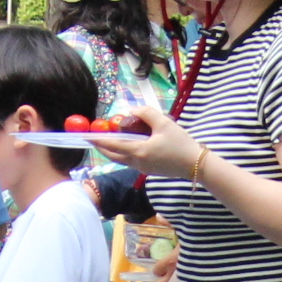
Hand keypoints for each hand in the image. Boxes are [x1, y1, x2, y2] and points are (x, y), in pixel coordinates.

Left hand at [89, 103, 206, 182]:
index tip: (85, 136)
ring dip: (113, 150)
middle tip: (94, 138)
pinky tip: (129, 143)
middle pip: (112, 155)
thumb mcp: (164, 123)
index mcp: (138, 151)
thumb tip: (132, 111)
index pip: (112, 145)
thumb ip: (146, 114)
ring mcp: (142, 168)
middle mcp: (137, 162)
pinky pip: (130, 161)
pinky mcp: (149, 170)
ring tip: (110, 139)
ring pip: (121, 159)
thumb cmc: (181, 144)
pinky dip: (124, 152)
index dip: (97, 140)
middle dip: (101, 147)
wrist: (196, 165)